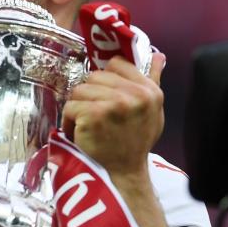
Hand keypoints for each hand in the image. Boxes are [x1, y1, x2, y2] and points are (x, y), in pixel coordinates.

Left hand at [62, 54, 167, 183]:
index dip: (106, 78)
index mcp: (149, 90)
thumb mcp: (153, 110)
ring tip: (88, 123)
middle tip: (96, 114)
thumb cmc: (136, 140)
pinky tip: (79, 132)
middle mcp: (133, 95)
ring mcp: (113, 104)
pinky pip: (70, 106)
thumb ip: (153, 80)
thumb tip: (158, 55)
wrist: (125, 172)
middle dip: (90, 94)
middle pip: (94, 76)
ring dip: (78, 107)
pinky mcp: (93, 115)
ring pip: (79, 90)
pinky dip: (69, 120)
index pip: (117, 64)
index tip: (105, 94)